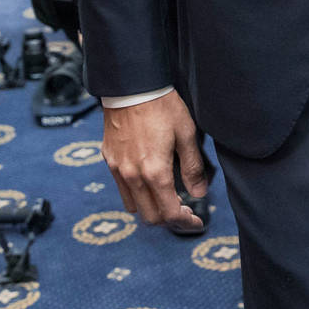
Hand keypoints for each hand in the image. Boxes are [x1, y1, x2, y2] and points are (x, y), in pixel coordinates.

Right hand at [101, 92, 207, 229]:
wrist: (131, 86)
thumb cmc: (162, 106)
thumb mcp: (186, 134)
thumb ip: (193, 168)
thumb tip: (200, 194)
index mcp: (155, 172)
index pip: (170, 214)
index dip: (186, 222)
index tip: (197, 221)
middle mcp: (133, 176)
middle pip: (150, 217)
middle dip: (169, 219)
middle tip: (184, 209)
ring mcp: (117, 169)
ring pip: (133, 206)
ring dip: (151, 208)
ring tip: (167, 196)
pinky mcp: (109, 159)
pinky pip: (122, 188)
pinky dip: (136, 194)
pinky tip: (149, 180)